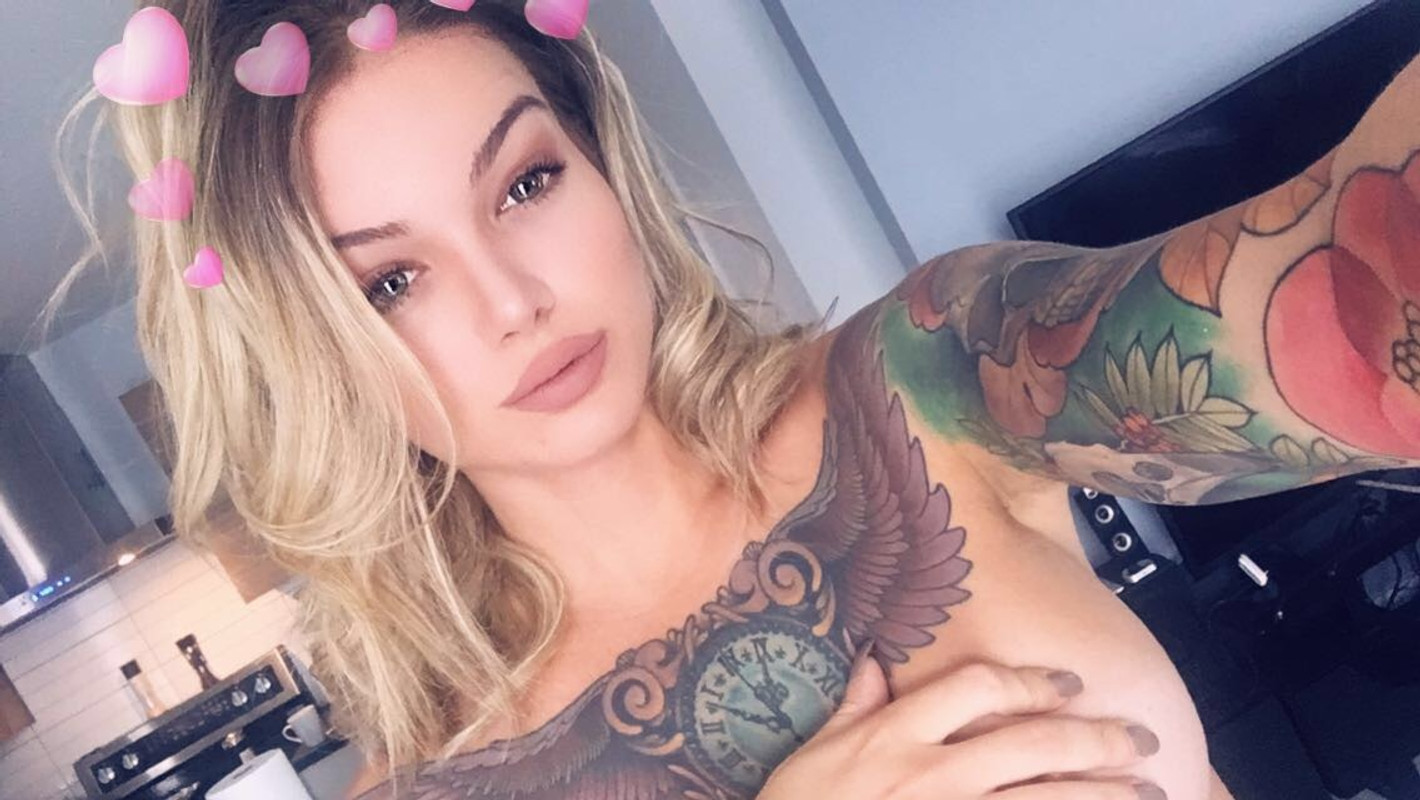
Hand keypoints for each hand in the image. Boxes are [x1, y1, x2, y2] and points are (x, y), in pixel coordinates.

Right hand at [757, 644, 1164, 798]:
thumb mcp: (813, 756)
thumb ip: (854, 707)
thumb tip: (874, 658)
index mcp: (893, 737)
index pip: (976, 687)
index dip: (1030, 680)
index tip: (1066, 684)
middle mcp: (932, 775)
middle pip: (1034, 742)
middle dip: (1097, 738)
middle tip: (1139, 738)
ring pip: (1049, 798)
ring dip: (1108, 794)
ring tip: (1150, 791)